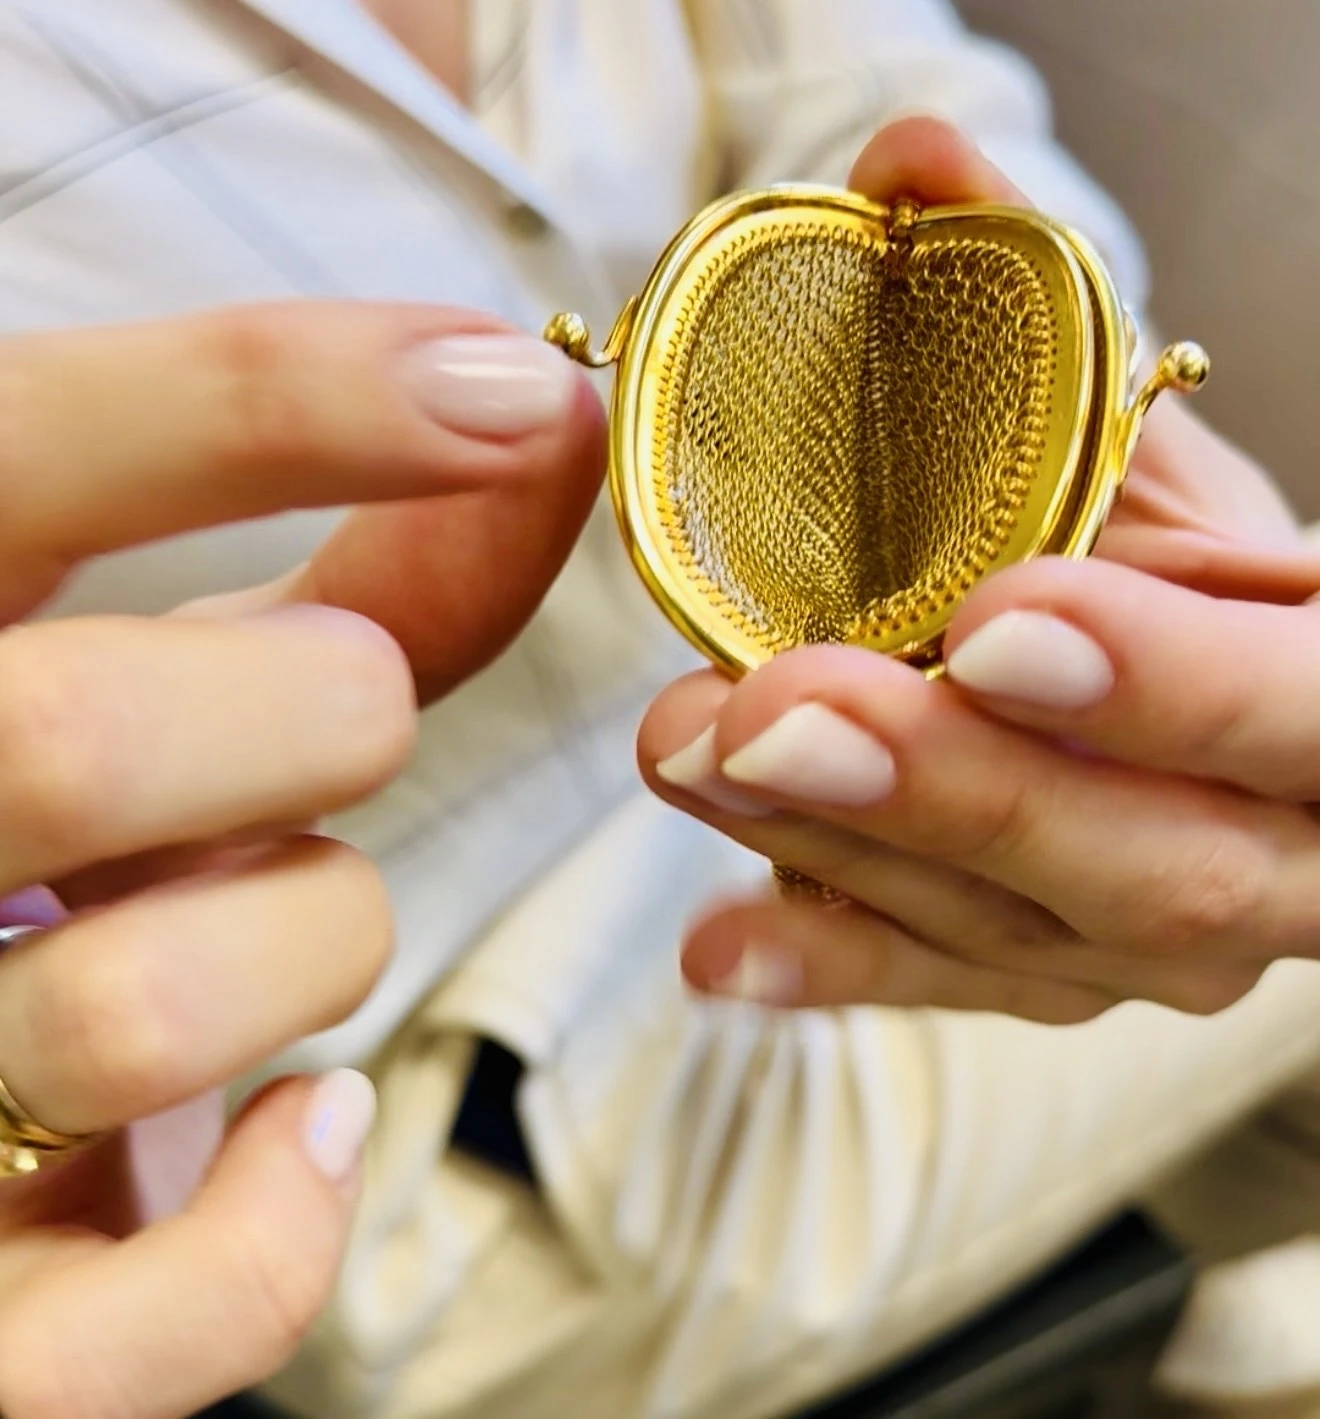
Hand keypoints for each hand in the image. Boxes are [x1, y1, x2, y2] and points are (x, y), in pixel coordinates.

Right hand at [0, 303, 600, 1416]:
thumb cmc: (72, 834)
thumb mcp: (178, 666)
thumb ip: (363, 567)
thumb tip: (546, 432)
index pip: (17, 452)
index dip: (282, 397)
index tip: (519, 390)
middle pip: (82, 742)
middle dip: (312, 714)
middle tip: (338, 710)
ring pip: (136, 1015)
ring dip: (309, 944)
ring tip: (281, 914)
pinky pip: (140, 1325)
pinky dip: (277, 1227)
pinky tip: (308, 1137)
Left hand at [638, 118, 1319, 1022]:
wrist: (1218, 718)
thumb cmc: (1202, 580)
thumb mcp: (1166, 461)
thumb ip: (1058, 330)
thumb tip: (911, 160)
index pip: (1315, 713)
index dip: (1173, 685)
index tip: (1003, 623)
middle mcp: (1278, 854)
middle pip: (1152, 860)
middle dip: (954, 788)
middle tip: (775, 713)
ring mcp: (1156, 935)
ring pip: (1021, 929)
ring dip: (845, 850)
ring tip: (696, 760)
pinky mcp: (1053, 970)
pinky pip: (945, 982)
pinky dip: (826, 958)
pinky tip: (719, 946)